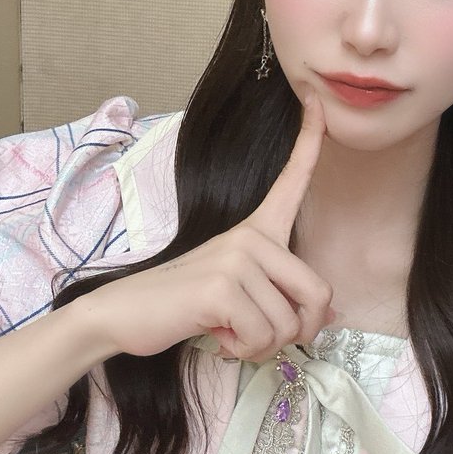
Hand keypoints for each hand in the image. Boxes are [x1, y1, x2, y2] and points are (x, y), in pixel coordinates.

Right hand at [77, 91, 332, 364]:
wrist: (122, 314)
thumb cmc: (183, 306)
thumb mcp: (239, 296)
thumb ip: (280, 295)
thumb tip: (330, 313)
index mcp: (255, 229)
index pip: (291, 178)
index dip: (310, 141)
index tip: (318, 102)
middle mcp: (250, 236)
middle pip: (317, 294)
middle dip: (299, 333)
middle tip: (262, 338)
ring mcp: (236, 258)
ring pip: (290, 325)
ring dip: (263, 346)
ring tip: (230, 331)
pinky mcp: (222, 288)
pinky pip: (263, 336)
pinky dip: (242, 351)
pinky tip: (217, 336)